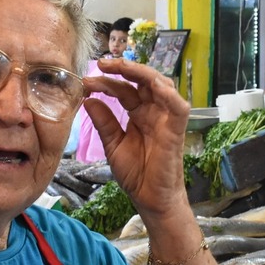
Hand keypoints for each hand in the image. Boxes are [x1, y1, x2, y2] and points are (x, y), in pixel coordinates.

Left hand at [82, 57, 189, 216]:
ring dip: (142, 73)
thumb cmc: (136, 175)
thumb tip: (89, 100)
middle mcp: (154, 112)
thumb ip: (104, 122)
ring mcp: (166, 120)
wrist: (150, 200)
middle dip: (124, 68)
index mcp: (139, 114)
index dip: (106, 82)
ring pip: (161, 86)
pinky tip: (152, 85)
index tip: (85, 81)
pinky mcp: (176, 131)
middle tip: (101, 63)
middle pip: (143, 81)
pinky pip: (178, 107)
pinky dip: (168, 94)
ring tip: (120, 67)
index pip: (124, 90)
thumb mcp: (113, 145)